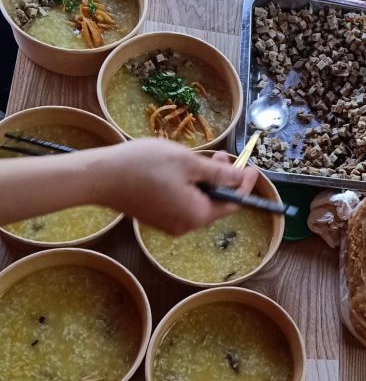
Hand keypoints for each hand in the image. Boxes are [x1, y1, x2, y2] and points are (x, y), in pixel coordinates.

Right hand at [92, 140, 259, 234]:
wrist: (100, 177)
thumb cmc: (145, 166)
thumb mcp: (189, 162)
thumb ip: (218, 172)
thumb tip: (240, 178)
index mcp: (197, 215)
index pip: (233, 203)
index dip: (244, 184)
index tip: (252, 166)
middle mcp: (185, 226)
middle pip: (215, 204)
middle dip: (223, 179)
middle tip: (224, 154)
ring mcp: (169, 224)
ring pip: (198, 202)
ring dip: (205, 181)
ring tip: (202, 157)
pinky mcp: (155, 218)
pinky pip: (182, 203)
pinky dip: (189, 187)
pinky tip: (183, 169)